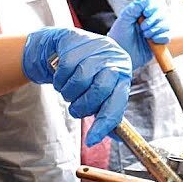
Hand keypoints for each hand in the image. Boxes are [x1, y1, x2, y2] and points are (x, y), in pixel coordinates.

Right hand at [23, 27, 132, 145]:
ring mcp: (96, 48)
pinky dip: (59, 81)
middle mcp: (114, 59)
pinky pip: (65, 71)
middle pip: (99, 91)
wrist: (68, 47)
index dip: (104, 123)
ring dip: (69, 93)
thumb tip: (110, 137)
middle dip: (82, 106)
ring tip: (69, 90)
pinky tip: (62, 77)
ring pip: (79, 82)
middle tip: (76, 108)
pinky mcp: (77, 41)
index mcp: (123, 75)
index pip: (117, 103)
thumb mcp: (100, 91)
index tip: (92, 140)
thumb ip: (106, 111)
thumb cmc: (87, 73)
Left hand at [106, 0, 172, 69]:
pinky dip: (161, 37)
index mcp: (140, 13)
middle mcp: (149, 20)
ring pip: (166, 23)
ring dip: (156, 29)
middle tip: (142, 28)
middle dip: (154, 20)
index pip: (153, 3)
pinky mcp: (158, 42)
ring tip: (145, 36)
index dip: (152, 6)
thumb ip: (135, 7)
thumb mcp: (124, 19)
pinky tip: (152, 41)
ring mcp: (154, 31)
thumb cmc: (118, 37)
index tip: (146, 12)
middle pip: (162, 12)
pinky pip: (167, 36)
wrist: (120, 56)